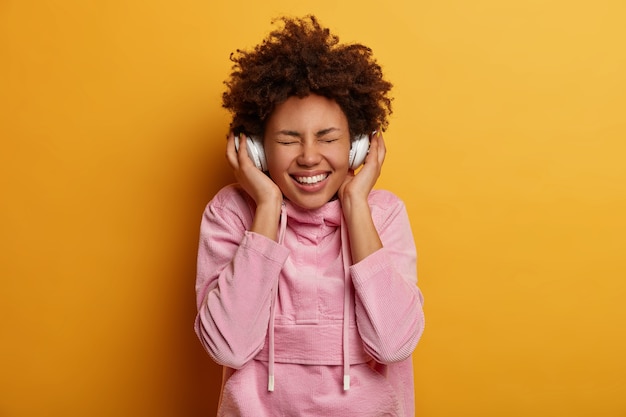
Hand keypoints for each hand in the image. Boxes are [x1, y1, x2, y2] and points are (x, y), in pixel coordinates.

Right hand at [226, 132, 281, 205]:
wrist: (268, 201)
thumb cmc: (269, 194)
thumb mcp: (263, 180)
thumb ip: (263, 172)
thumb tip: (270, 166)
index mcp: (242, 177)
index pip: (234, 161)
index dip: (234, 151)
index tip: (237, 143)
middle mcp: (238, 173)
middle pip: (228, 155)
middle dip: (229, 143)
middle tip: (232, 133)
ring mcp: (240, 171)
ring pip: (230, 152)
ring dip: (231, 141)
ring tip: (235, 131)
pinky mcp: (245, 168)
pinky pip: (240, 152)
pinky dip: (241, 143)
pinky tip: (244, 136)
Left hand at [338, 131, 385, 262]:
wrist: (351, 199)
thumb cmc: (347, 191)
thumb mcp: (346, 175)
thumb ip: (346, 168)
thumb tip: (338, 162)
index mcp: (369, 171)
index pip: (374, 155)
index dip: (373, 145)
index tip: (369, 136)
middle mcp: (375, 168)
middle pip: (381, 150)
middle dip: (378, 139)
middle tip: (376, 129)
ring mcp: (375, 167)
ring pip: (381, 149)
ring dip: (379, 138)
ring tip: (376, 129)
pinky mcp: (372, 166)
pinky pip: (376, 150)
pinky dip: (375, 142)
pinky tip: (373, 134)